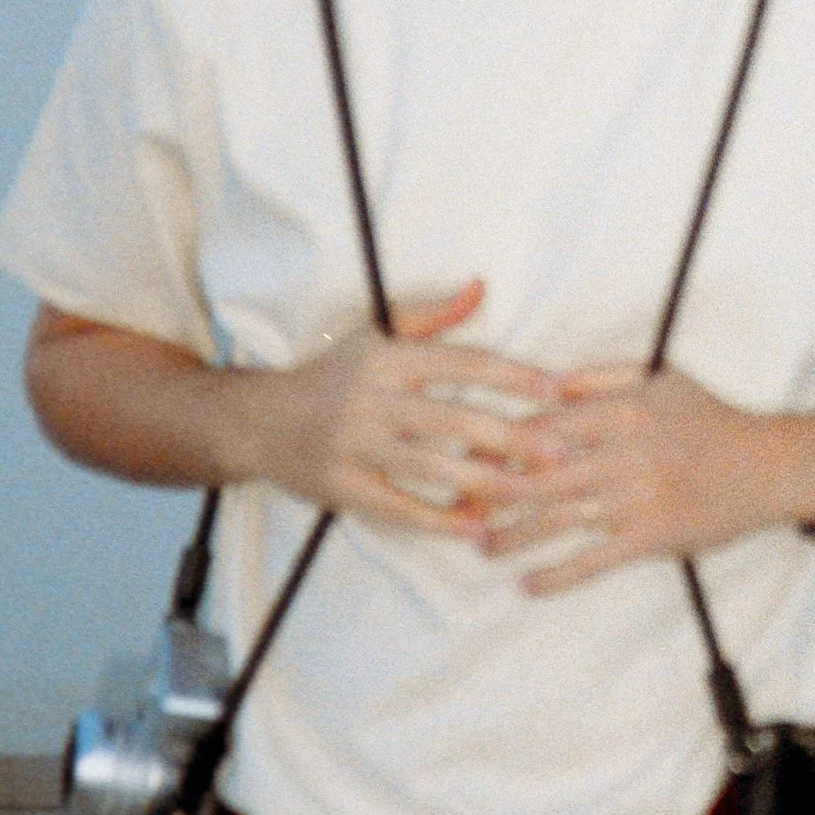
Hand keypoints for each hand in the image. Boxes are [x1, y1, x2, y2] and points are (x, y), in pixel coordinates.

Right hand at [237, 282, 557, 535]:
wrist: (256, 422)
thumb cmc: (331, 375)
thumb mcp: (375, 336)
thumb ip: (433, 317)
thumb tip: (482, 287)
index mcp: (388, 359)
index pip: (461, 362)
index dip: (512, 375)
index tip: (558, 388)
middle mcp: (371, 401)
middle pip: (452, 419)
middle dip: (510, 436)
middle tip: (558, 450)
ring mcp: (355, 447)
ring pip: (429, 468)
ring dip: (483, 483)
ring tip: (529, 493)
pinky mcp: (342, 488)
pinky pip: (397, 509)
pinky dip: (438, 521)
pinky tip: (475, 528)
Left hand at [475, 365, 814, 592]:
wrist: (769, 465)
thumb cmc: (710, 419)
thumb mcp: (660, 377)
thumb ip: (601, 377)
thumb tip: (545, 385)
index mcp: (621, 409)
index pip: (544, 426)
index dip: (500, 444)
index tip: (465, 456)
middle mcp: (623, 453)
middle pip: (539, 476)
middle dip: (491, 494)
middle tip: (455, 506)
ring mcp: (635, 498)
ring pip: (558, 520)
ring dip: (513, 537)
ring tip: (480, 547)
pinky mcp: (651, 537)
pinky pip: (592, 561)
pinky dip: (556, 576)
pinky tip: (527, 585)